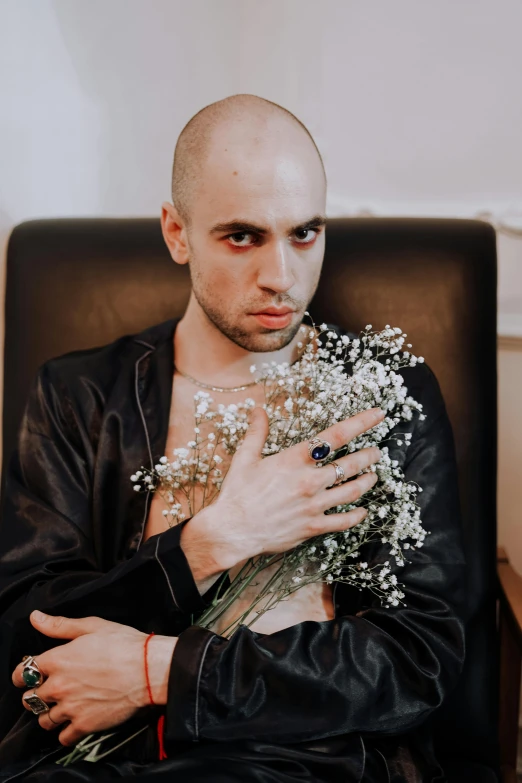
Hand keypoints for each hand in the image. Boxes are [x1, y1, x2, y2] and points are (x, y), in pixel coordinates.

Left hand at [12, 611, 175, 745]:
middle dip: (36, 694)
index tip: (29, 674)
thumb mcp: (92, 626)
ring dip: (48, 714)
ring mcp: (70, 708)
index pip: (23, 673)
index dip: (23, 674)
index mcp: (57, 660)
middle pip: (29, 699)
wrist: (148, 670)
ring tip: (59, 707)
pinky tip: (72, 723)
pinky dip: (65, 733)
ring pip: (43, 720)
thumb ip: (60, 625)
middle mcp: (58, 686)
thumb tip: (36, 617)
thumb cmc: (123, 644)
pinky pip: (63, 737)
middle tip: (47, 691)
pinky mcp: (84, 725)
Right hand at [189, 407, 384, 569]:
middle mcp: (310, 481)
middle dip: (369, 455)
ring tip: (373, 475)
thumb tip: (258, 410)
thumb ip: (257, 432)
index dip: (361, 423)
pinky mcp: (313, 526)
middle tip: (377, 451)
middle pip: (351, 464)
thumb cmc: (237, 493)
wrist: (233, 530)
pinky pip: (343, 521)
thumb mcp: (245, 457)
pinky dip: (357, 515)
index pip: (336, 436)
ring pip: (352, 491)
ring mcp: (314, 505)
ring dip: (367, 481)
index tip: (378, 415)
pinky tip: (363, 510)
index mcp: (295, 460)